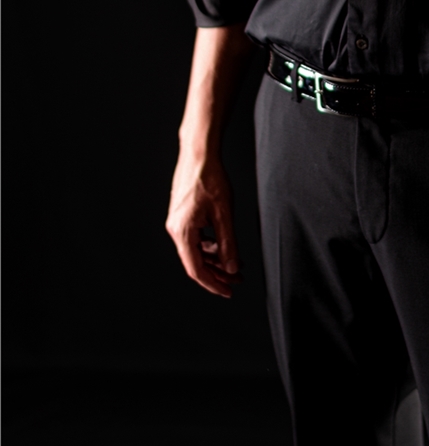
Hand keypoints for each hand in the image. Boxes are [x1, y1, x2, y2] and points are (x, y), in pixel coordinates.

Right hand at [166, 152, 242, 297]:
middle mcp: (176, 229)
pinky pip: (196, 238)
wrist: (199, 153)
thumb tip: (231, 268)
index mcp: (183, 232)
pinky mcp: (183, 216)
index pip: (196, 269)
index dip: (213, 284)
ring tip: (235, 265)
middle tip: (236, 281)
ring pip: (196, 251)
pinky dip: (210, 246)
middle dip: (217, 274)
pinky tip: (224, 246)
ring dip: (215, 259)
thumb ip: (228, 243)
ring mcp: (178, 222)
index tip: (228, 291)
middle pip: (196, 262)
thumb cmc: (210, 177)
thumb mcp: (224, 213)